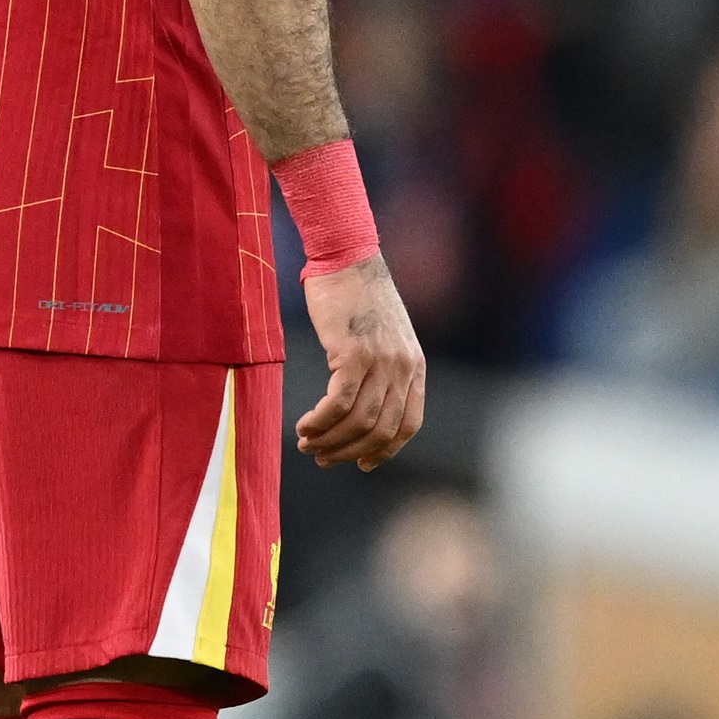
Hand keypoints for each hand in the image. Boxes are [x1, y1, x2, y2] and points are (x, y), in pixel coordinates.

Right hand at [295, 255, 423, 470]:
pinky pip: (339, 402)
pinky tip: (304, 424)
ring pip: (359, 421)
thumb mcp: (383, 334)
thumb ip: (381, 367)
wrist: (346, 255)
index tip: (362, 463)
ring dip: (330, 440)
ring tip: (306, 442)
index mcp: (414, 365)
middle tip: (321, 456)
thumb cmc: (356, 294)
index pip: (408, 424)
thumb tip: (360, 406)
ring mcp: (380, 360)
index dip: (385, 450)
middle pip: (381, 429)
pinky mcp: (353, 352)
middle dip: (349, 451)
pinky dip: (320, 421)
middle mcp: (403, 367)